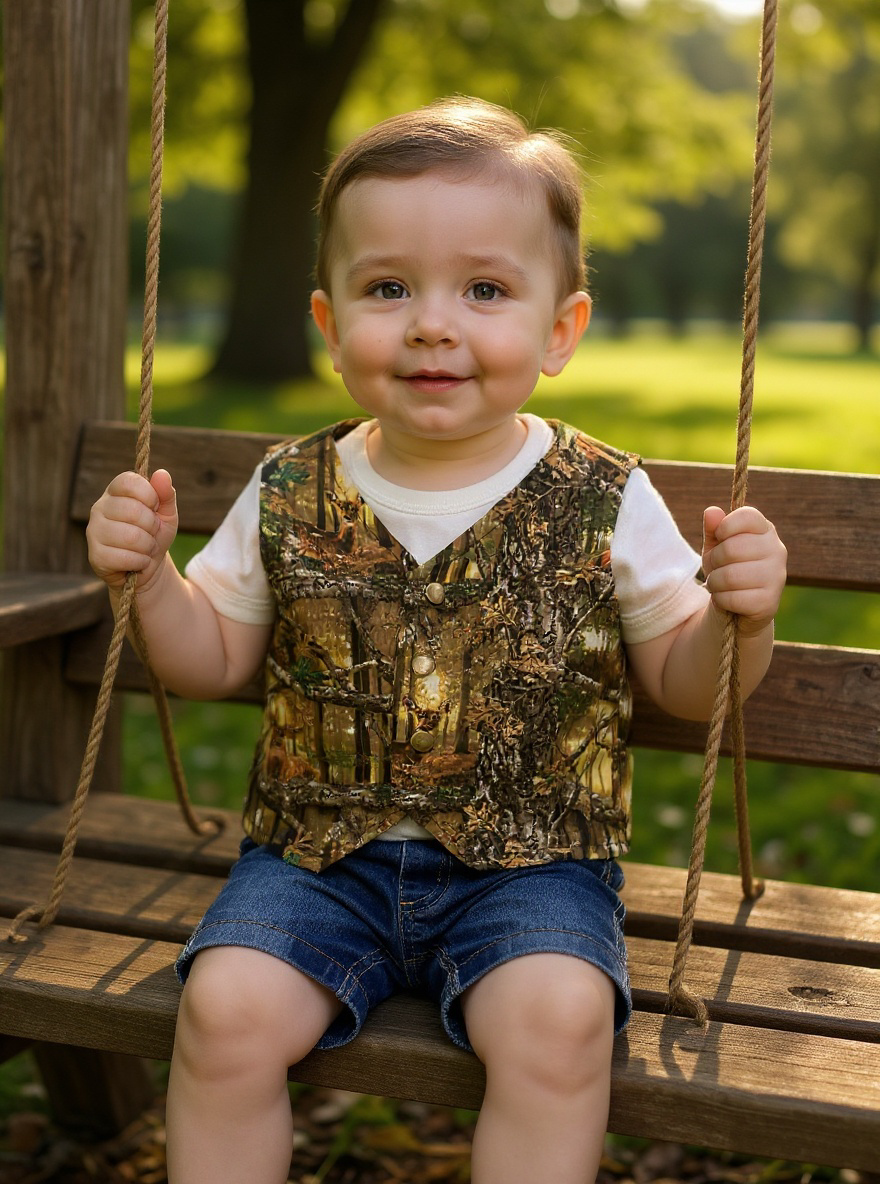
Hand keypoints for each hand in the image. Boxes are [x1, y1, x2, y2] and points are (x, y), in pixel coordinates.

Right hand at [86, 469, 177, 592]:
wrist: (148, 567)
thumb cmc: (155, 535)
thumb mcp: (166, 514)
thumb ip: (165, 494)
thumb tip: (162, 473)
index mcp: (115, 492)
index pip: (129, 481)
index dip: (149, 495)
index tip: (154, 507)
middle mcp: (99, 508)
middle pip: (133, 510)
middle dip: (152, 526)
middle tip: (152, 533)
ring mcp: (94, 531)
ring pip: (130, 537)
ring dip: (148, 546)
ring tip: (146, 548)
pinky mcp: (95, 556)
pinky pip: (125, 557)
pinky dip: (141, 562)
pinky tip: (138, 561)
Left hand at [702, 505, 786, 635]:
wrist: (738, 607)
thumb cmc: (727, 568)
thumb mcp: (716, 546)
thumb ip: (713, 528)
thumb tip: (711, 511)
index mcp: (766, 530)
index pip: (747, 516)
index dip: (725, 527)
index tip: (720, 538)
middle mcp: (777, 550)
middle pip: (732, 548)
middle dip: (713, 561)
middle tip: (715, 568)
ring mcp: (777, 577)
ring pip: (730, 575)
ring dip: (714, 582)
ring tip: (718, 584)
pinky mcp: (769, 602)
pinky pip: (732, 598)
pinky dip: (720, 599)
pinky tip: (726, 598)